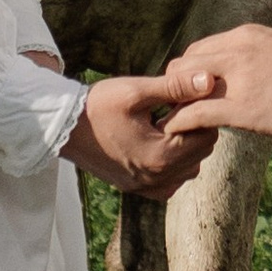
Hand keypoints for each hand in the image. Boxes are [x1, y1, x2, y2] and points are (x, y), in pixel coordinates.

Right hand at [60, 72, 218, 195]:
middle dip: (194, 129)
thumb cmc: (98, 106)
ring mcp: (147, 188)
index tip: (180, 98)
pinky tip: (156, 143)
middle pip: (202, 152)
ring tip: (161, 124)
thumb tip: (209, 81)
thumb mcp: (135, 91)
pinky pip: (172, 181)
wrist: (62, 128)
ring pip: (190, 167)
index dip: (200, 112)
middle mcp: (158, 179)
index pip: (207, 134)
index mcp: (161, 156)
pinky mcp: (137, 190)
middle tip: (170, 109)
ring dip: (185, 146)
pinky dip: (172, 163)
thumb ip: (175, 87)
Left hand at [160, 25, 271, 142]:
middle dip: (175, 87)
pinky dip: (179, 123)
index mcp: (247, 36)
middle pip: (183, 63)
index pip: (199, 50)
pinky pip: (195, 113)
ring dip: (173, 104)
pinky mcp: (242, 107)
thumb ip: (260, 60)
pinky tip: (175, 133)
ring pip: (181, 85)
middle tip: (179, 110)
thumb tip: (254, 75)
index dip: (189, 73)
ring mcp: (238, 77)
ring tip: (172, 124)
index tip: (192, 93)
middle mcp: (236, 49)